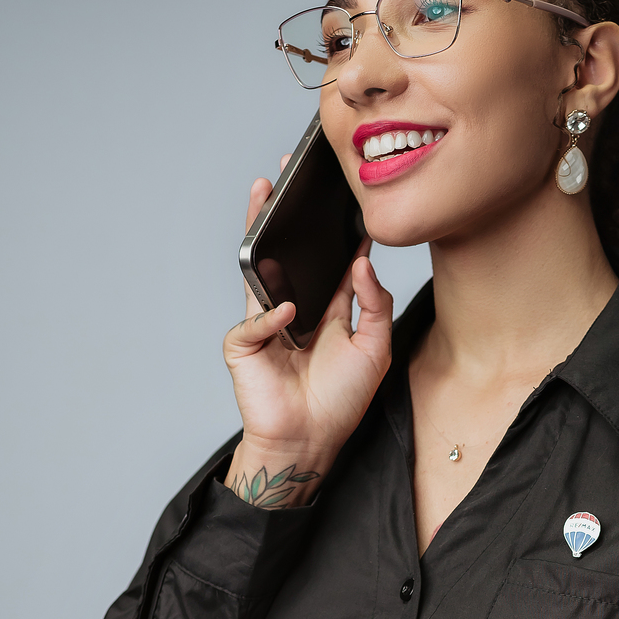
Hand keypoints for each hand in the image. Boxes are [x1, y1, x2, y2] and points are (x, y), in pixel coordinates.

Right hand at [223, 167, 392, 501]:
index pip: (331, 260)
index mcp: (329, 308)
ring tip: (264, 197)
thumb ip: (375, 304)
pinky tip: (288, 315)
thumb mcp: (375, 349)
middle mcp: (296, 308)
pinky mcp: (244, 343)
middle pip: (289, 253)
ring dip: (259, 232)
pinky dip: (271, 318)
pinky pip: (256, 320)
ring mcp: (267, 323)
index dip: (336, 230)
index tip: (345, 196)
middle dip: (286, 215)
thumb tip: (362, 262)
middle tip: (290, 176)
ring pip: (259, 268)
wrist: (310, 441)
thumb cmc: (341, 401)